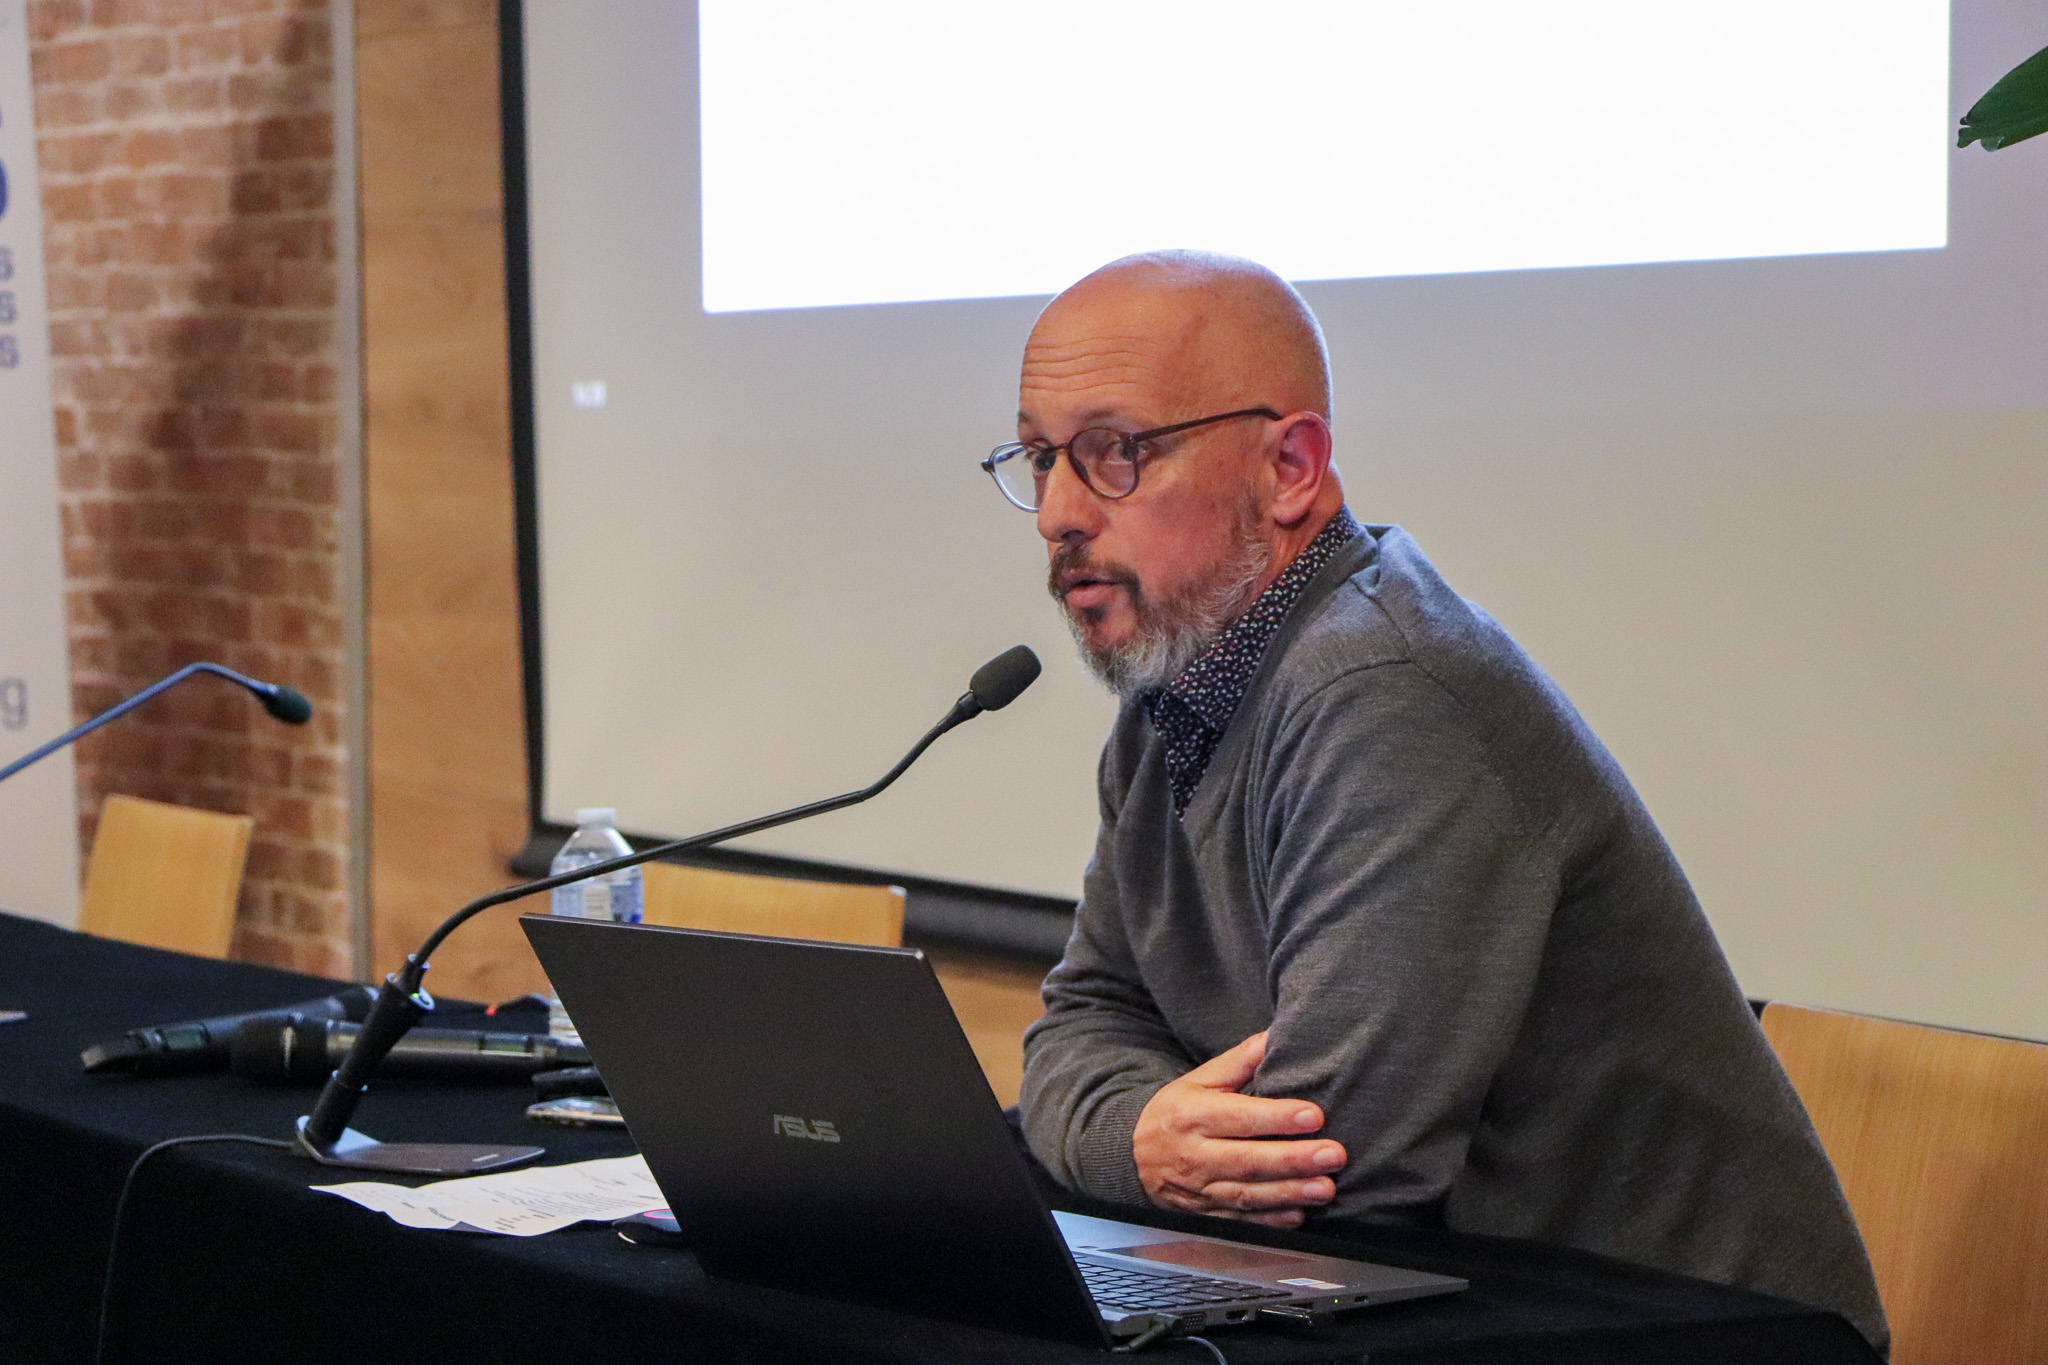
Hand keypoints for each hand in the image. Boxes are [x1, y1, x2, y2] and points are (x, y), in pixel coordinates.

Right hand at [1131, 1031, 1345, 1227]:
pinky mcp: (1204, 1215)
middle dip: (1294, 1159)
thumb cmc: (1176, 1111)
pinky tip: (1299, 1214)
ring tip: (1326, 1188)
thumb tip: (1277, 1035)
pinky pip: (1240, 1221)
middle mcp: (1194, 1155)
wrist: (1132, 1156)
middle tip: (1334, 1155)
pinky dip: (1270, 1221)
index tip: (1315, 1116)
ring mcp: (1198, 1190)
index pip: (1240, 1117)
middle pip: (1248, 1160)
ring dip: (1290, 1193)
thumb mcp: (1200, 1079)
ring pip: (1248, 1195)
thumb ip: (1240, 1060)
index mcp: (1193, 1115)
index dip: (1278, 1117)